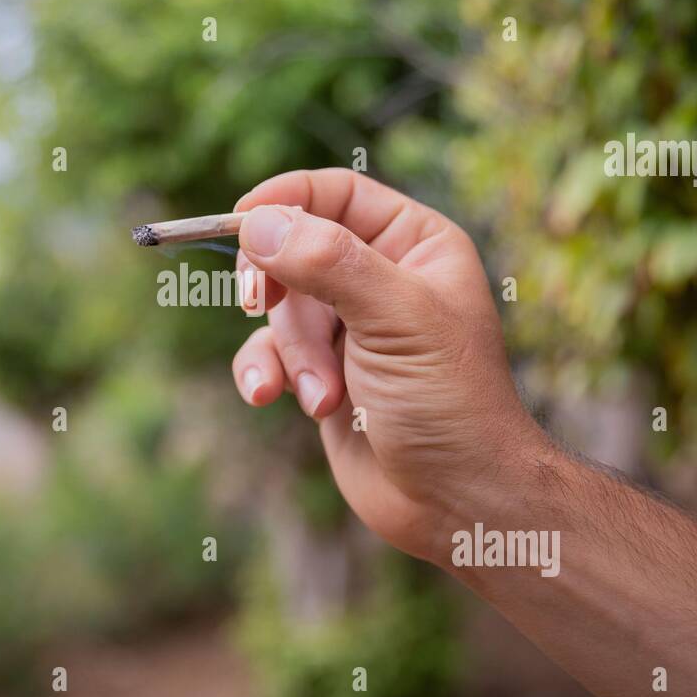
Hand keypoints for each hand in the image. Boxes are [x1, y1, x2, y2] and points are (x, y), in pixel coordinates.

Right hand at [232, 168, 547, 561]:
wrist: (456, 502)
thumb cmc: (450, 403)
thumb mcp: (395, 319)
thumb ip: (328, 263)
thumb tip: (258, 222)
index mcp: (414, 244)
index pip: (335, 194)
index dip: (285, 200)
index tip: (240, 220)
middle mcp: (379, 278)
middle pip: (292, 249)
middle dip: (278, 290)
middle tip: (257, 304)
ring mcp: (347, 328)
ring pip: (277, 310)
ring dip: (290, 353)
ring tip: (325, 395)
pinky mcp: (321, 373)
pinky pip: (266, 354)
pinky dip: (264, 374)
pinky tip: (271, 399)